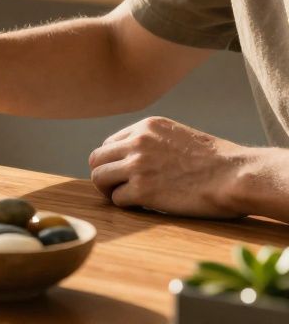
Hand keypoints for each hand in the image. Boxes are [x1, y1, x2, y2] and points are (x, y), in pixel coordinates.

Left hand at [87, 116, 250, 217]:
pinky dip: (126, 205)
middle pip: (97, 159)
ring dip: (109, 190)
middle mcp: (137, 142)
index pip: (109, 143)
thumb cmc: (217, 161)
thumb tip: (133, 157)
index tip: (123, 173)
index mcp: (146, 127)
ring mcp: (137, 166)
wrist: (236, 175)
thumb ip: (154, 142)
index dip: (114, 161)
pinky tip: (142, 206)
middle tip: (116, 188)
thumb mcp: (179, 136)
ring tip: (125, 197)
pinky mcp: (143, 190)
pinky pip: (117, 199)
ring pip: (100, 178)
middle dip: (104, 175)